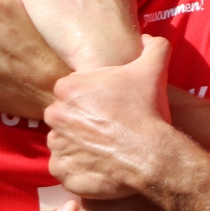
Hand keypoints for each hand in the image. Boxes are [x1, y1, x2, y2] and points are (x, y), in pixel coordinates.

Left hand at [46, 35, 175, 198]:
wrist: (150, 153)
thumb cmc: (148, 110)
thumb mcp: (154, 69)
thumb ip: (154, 46)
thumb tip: (149, 38)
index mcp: (68, 88)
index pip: (70, 93)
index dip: (89, 101)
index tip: (107, 108)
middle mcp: (55, 115)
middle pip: (64, 117)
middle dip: (80, 123)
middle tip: (105, 129)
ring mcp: (57, 145)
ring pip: (62, 143)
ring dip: (77, 146)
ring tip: (103, 149)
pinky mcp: (62, 171)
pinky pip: (64, 170)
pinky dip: (77, 170)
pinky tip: (98, 167)